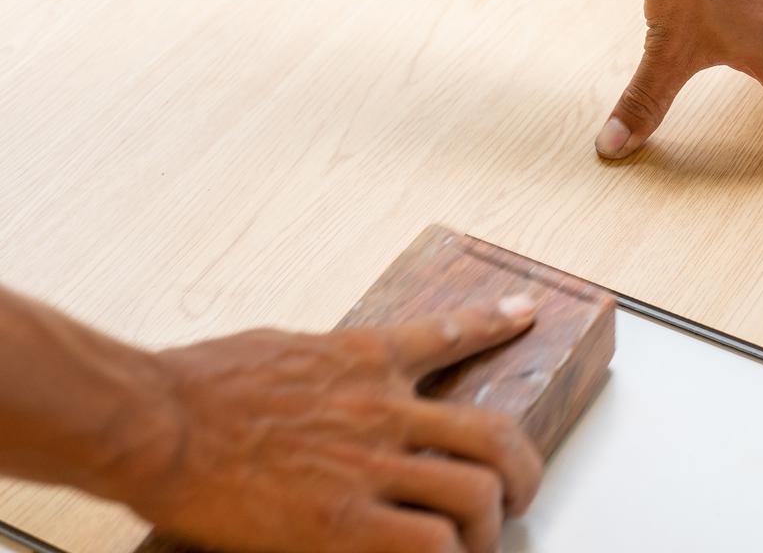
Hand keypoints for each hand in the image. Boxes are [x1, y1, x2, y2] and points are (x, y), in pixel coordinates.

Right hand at [128, 296, 541, 552]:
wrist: (155, 421)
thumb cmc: (200, 382)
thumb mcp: (281, 348)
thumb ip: (330, 362)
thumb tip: (342, 371)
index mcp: (364, 358)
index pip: (450, 334)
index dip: (495, 325)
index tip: (524, 317)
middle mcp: (383, 407)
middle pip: (492, 433)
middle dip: (522, 466)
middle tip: (523, 485)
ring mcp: (369, 464)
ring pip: (475, 493)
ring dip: (488, 522)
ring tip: (482, 539)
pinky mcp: (343, 521)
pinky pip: (427, 544)